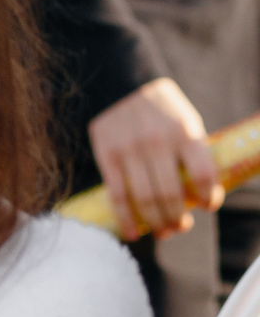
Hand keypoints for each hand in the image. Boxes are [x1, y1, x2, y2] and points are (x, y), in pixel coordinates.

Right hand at [89, 77, 222, 240]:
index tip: (208, 206)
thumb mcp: (185, 120)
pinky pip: (117, 195)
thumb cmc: (161, 110)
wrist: (117, 83)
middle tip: (180, 226)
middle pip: (171, 194)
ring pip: (145, 199)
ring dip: (157, 222)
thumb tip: (199, 193)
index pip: (203, 175)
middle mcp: (156, 141)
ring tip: (163, 230)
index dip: (210, 197)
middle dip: (178, 218)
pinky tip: (135, 232)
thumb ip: (192, 152)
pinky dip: (126, 219)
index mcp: (184, 131)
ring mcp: (129, 149)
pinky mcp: (106, 155)